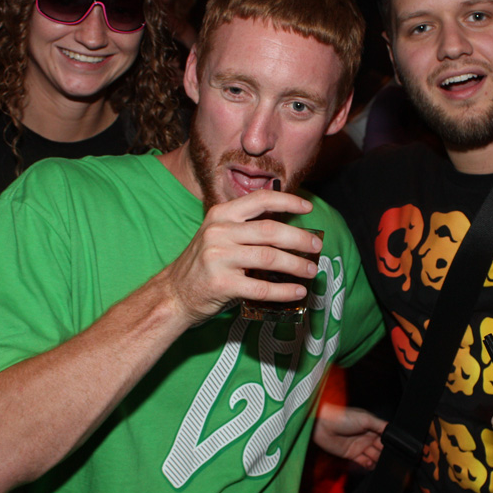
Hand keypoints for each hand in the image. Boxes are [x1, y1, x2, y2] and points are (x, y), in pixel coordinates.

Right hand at [161, 189, 322, 323]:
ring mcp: (219, 258)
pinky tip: (297, 291)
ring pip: (268, 258)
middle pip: (270, 230)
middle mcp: (219, 232)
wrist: (174, 293)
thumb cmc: (204, 264)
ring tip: (311, 270)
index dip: (287, 201)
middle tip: (317, 246)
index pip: (259, 200)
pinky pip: (261, 288)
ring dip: (295, 265)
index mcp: (221, 215)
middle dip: (299, 238)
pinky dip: (284, 291)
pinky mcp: (222, 284)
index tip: (308, 208)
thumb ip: (245, 228)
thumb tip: (288, 229)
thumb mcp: (218, 235)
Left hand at [313, 404, 386, 468]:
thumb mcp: (365, 418)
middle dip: (383, 452)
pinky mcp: (352, 454)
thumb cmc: (341, 417)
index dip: (388, 443)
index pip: (384, 436)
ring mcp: (359, 446)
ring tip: (377, 460)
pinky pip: (364, 462)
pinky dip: (368, 465)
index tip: (392, 448)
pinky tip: (369, 464)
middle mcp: (366, 436)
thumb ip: (380, 425)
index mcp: (371, 425)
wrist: (322, 427)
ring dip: (377, 460)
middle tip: (384, 456)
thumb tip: (393, 431)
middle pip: (380, 448)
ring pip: (373, 456)